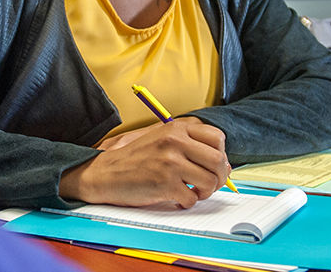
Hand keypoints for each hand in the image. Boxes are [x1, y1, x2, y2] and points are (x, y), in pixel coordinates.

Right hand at [60, 117, 229, 208]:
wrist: (104, 172)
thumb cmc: (134, 159)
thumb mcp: (161, 139)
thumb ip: (190, 145)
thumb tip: (225, 165)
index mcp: (176, 128)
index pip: (217, 137)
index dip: (220, 154)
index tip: (213, 165)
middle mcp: (175, 142)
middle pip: (218, 160)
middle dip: (219, 177)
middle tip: (208, 184)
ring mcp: (170, 162)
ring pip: (209, 181)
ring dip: (205, 192)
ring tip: (192, 192)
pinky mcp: (165, 183)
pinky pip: (192, 198)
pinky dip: (187, 202)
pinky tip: (177, 199)